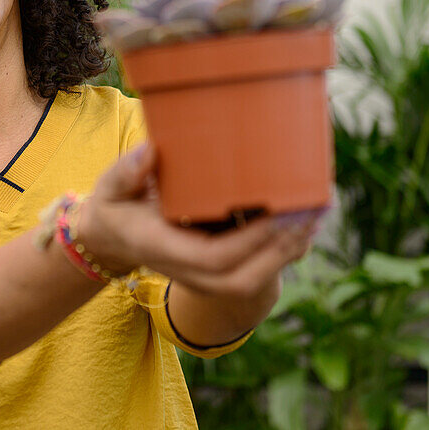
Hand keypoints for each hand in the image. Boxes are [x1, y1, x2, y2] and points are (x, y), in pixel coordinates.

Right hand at [78, 141, 317, 301]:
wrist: (113, 236)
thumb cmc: (114, 205)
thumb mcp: (110, 187)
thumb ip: (127, 172)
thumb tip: (150, 152)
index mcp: (163, 249)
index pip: (213, 257)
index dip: (249, 240)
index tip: (277, 211)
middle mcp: (187, 270)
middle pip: (243, 277)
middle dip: (280, 248)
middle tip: (311, 210)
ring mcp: (204, 275)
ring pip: (255, 278)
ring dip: (290, 248)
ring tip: (318, 211)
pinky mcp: (218, 267)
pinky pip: (257, 268)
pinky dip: (284, 248)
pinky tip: (306, 220)